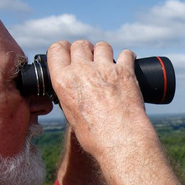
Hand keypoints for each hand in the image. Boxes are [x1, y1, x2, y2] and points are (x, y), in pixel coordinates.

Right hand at [46, 40, 150, 157]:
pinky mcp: (125, 71)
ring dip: (104, 52)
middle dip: (85, 49)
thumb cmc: (95, 136)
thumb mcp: (71, 116)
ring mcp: (104, 69)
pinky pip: (126, 54)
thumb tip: (75, 92)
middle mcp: (82, 70)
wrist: (120, 140)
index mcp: (63, 81)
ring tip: (108, 63)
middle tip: (90, 59)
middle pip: (80, 44)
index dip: (63, 49)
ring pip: (102, 46)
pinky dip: (127, 57)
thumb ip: (70, 96)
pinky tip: (127, 64)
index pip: (56, 49)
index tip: (68, 52)